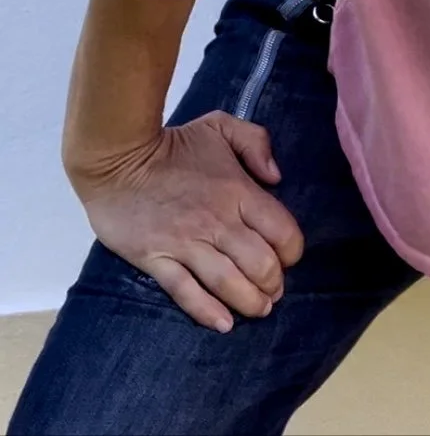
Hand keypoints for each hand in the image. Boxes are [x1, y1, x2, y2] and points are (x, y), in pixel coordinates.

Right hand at [68, 111, 304, 332]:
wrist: (117, 159)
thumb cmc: (174, 144)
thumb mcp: (221, 126)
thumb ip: (256, 143)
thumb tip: (277, 177)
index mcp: (238, 190)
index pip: (281, 230)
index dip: (292, 250)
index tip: (289, 257)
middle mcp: (217, 221)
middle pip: (259, 263)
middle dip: (274, 283)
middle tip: (275, 290)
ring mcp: (185, 243)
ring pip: (228, 283)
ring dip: (250, 302)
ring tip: (260, 309)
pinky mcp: (156, 260)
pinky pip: (186, 292)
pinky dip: (207, 312)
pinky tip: (224, 324)